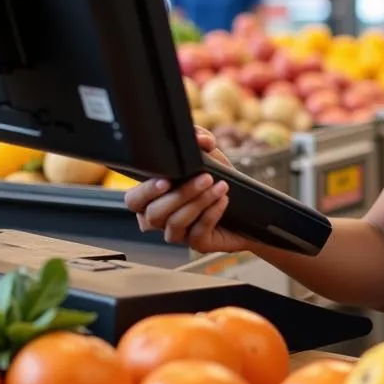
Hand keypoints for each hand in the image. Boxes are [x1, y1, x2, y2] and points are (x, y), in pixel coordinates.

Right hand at [124, 128, 248, 253]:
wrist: (249, 205)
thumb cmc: (220, 178)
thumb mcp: (210, 155)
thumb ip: (200, 139)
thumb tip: (199, 139)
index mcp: (154, 198)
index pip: (134, 200)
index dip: (145, 192)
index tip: (166, 180)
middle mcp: (161, 219)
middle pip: (154, 214)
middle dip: (180, 194)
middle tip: (205, 178)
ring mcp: (178, 234)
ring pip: (175, 223)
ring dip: (198, 202)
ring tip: (220, 186)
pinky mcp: (197, 244)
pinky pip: (197, 235)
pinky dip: (211, 215)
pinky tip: (223, 200)